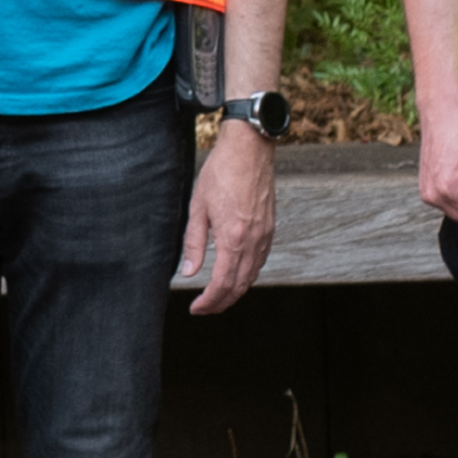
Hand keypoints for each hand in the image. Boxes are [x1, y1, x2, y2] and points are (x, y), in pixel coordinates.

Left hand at [178, 121, 278, 314]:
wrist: (249, 149)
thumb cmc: (221, 172)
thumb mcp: (198, 207)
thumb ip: (194, 243)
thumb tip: (188, 272)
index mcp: (233, 238)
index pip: (222, 284)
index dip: (208, 302)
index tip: (196, 307)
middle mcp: (253, 241)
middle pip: (239, 286)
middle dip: (221, 303)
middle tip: (204, 308)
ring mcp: (264, 235)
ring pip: (252, 276)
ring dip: (234, 291)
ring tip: (217, 296)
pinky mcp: (270, 228)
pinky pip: (260, 261)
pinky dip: (247, 275)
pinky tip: (234, 273)